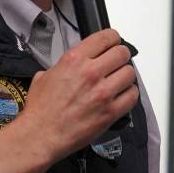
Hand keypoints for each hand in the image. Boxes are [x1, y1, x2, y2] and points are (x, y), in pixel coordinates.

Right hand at [19, 28, 137, 161]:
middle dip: (120, 57)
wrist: (40, 135)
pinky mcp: (111, 112)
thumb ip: (64, 65)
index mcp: (74, 59)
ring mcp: (103, 93)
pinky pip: (132, 95)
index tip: (113, 44)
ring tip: (118, 82)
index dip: (113, 39)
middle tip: (116, 64)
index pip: (107, 37)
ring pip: (130, 73)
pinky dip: (129, 94)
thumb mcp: (44, 76)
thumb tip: (75, 65)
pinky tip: (121, 96)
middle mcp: (91, 72)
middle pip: (122, 53)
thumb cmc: (40, 110)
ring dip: (125, 76)